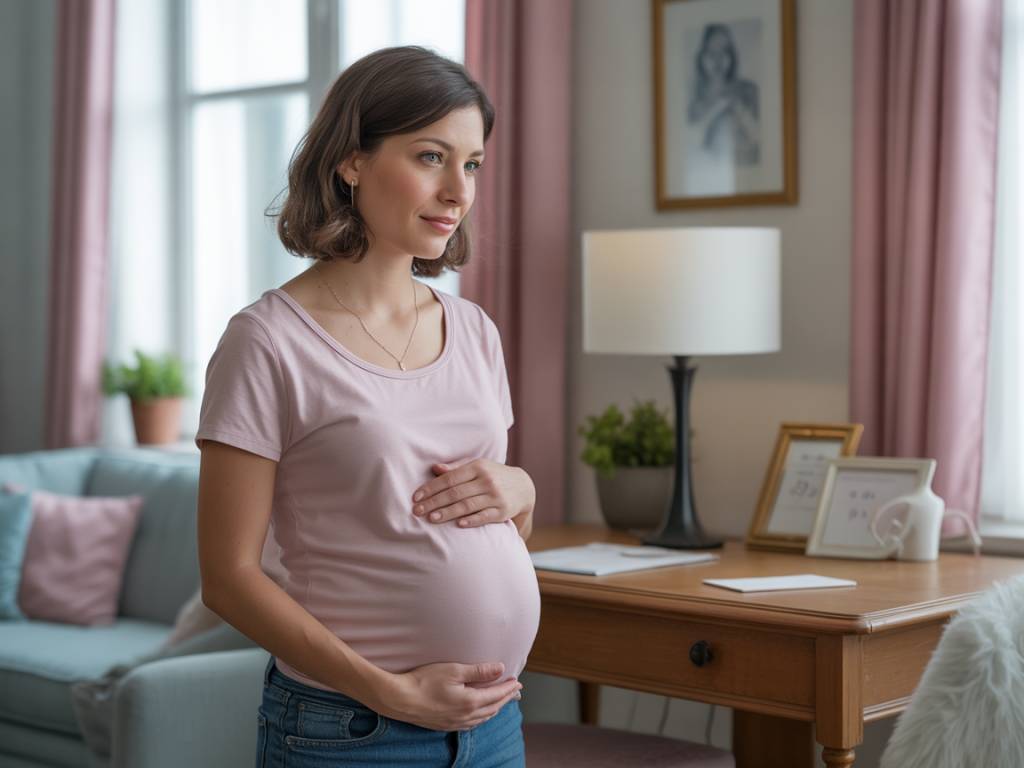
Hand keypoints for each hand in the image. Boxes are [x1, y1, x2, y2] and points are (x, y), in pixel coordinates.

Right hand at [376, 661, 522, 730]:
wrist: (399, 700)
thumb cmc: (424, 681)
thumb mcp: (454, 670)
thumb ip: (479, 671)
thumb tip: (500, 668)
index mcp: (471, 701)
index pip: (497, 694)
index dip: (509, 688)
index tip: (518, 682)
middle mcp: (466, 716)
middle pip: (493, 707)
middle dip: (506, 698)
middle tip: (515, 690)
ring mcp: (456, 723)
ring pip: (483, 718)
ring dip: (495, 708)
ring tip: (501, 701)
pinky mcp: (446, 725)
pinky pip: (472, 724)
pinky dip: (482, 717)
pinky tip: (480, 714)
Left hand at [412, 459, 534, 528]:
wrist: (523, 487)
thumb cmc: (493, 475)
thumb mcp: (478, 466)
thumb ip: (456, 468)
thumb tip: (434, 468)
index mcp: (477, 467)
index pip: (449, 478)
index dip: (431, 488)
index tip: (416, 497)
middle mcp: (486, 480)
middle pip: (455, 493)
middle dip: (434, 502)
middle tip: (417, 511)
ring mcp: (495, 496)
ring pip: (467, 505)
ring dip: (448, 512)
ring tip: (431, 518)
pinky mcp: (502, 511)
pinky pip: (484, 516)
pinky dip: (472, 520)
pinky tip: (459, 524)